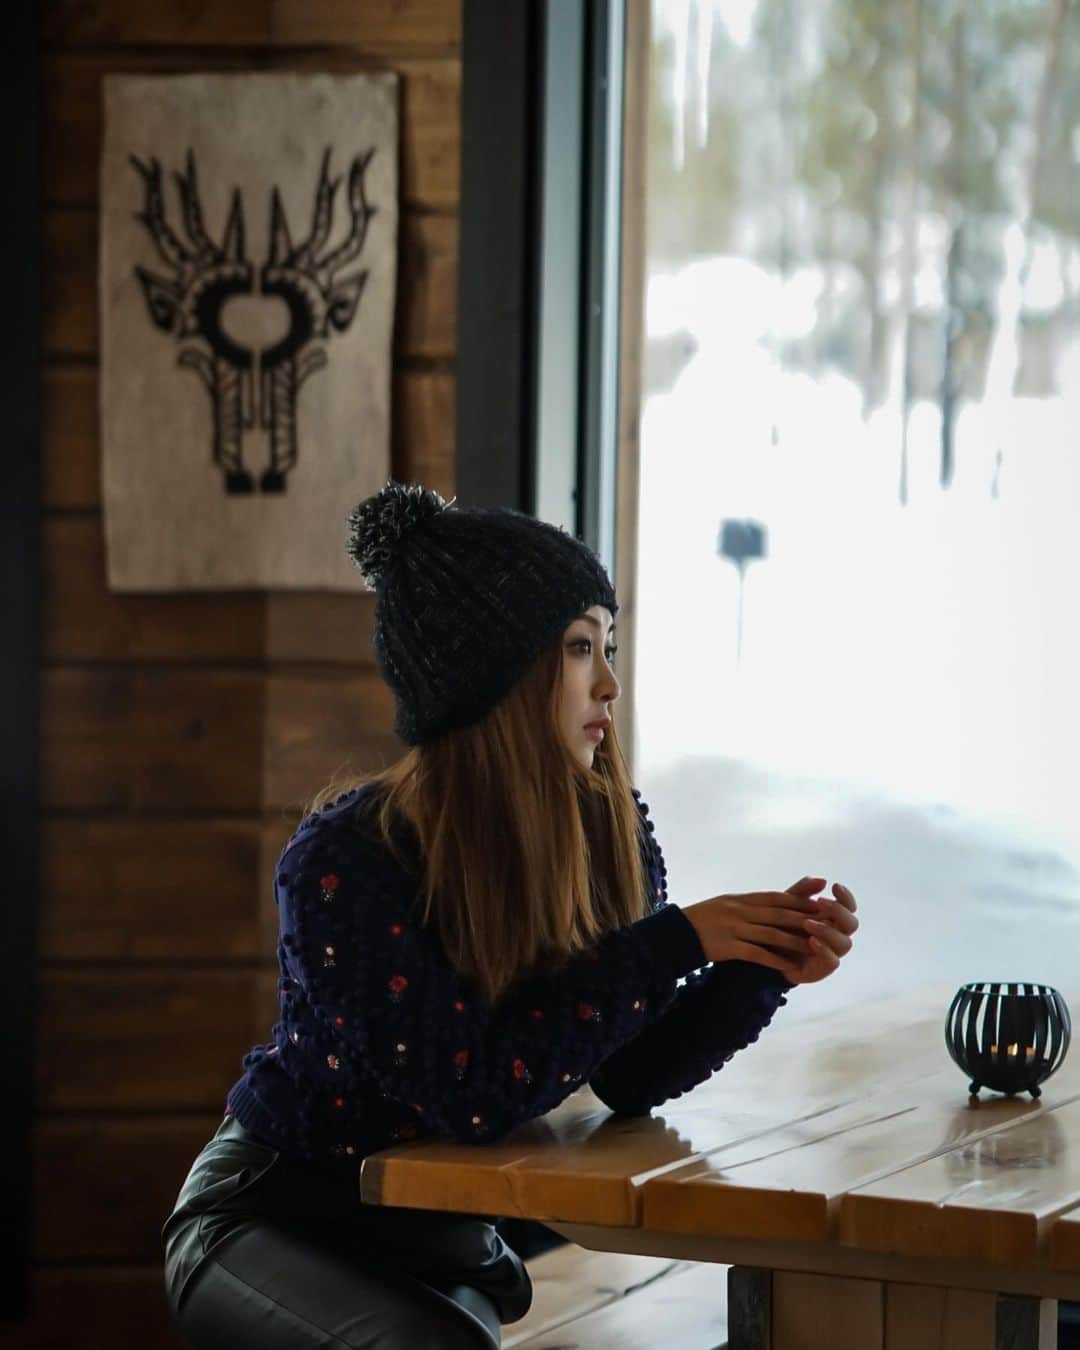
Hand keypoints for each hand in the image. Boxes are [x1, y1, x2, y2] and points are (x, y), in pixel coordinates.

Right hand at [682, 880, 825, 974]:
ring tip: (813, 947)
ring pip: (770, 934)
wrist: (675, 935)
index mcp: (739, 900)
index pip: (774, 898)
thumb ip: (746, 905)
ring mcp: (733, 928)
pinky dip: (774, 960)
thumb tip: (769, 904)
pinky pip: (756, 953)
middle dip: (802, 918)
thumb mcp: (723, 905)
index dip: (797, 901)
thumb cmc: (699, 920)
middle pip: (777, 914)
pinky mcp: (727, 947)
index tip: (816, 903)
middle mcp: (738, 911)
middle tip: (824, 923)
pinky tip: (788, 966)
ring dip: (794, 941)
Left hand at [780, 878, 858, 985]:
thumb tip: (823, 880)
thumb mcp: (787, 903)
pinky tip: (811, 941)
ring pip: (844, 943)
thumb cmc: (781, 924)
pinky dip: (824, 950)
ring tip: (807, 923)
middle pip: (852, 924)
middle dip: (839, 912)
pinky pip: (832, 962)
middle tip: (821, 902)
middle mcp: (836, 935)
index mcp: (832, 918)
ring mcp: (831, 952)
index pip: (849, 907)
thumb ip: (802, 891)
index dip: (846, 897)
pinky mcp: (822, 968)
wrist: (764, 951)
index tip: (835, 886)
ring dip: (828, 931)